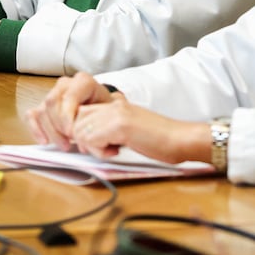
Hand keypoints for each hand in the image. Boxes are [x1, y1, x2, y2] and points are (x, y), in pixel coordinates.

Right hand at [26, 72, 115, 147]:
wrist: (104, 108)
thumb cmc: (106, 109)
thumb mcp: (110, 113)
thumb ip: (100, 126)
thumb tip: (86, 144)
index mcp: (83, 81)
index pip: (68, 95)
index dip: (67, 115)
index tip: (72, 133)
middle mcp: (66, 85)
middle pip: (52, 102)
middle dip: (58, 126)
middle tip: (68, 142)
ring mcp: (53, 94)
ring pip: (42, 111)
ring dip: (51, 131)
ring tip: (64, 145)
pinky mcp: (44, 106)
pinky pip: (32, 115)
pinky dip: (36, 129)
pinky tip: (44, 141)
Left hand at [71, 96, 210, 164]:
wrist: (179, 139)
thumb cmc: (156, 138)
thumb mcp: (126, 128)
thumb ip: (106, 126)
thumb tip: (81, 138)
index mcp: (113, 103)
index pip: (79, 113)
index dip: (80, 131)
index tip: (93, 145)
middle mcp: (111, 104)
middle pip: (75, 121)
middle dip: (83, 140)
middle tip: (103, 149)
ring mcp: (115, 113)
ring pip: (80, 131)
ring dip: (91, 146)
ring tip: (112, 149)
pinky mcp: (119, 125)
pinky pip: (91, 139)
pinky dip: (99, 151)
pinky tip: (117, 150)